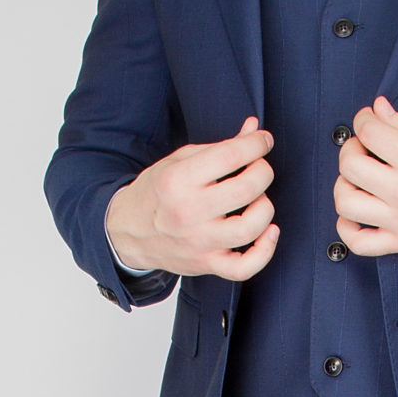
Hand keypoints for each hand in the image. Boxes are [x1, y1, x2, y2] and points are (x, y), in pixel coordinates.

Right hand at [106, 115, 278, 279]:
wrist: (128, 232)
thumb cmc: (158, 192)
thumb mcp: (180, 161)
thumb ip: (219, 146)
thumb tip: (254, 129)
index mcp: (178, 180)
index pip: (230, 155)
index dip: (256, 144)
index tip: (262, 141)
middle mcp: (188, 212)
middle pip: (246, 190)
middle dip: (262, 172)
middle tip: (259, 169)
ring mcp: (198, 241)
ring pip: (250, 228)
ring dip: (265, 208)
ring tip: (259, 200)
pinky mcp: (206, 263)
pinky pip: (244, 268)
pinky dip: (265, 252)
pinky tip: (269, 233)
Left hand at [333, 96, 397, 259]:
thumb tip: (380, 109)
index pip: (370, 132)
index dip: (364, 119)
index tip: (369, 120)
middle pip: (350, 165)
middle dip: (351, 148)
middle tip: (364, 147)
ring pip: (346, 202)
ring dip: (344, 184)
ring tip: (359, 179)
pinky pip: (359, 243)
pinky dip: (347, 228)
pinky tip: (354, 213)